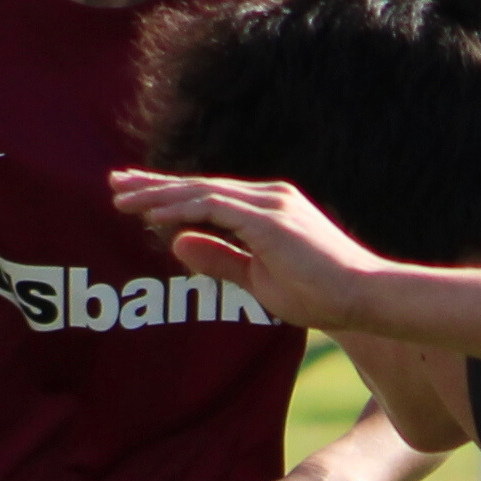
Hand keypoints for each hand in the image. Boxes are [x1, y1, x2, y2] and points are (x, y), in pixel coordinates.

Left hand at [106, 167, 408, 333]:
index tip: (136, 198)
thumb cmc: (322, 295)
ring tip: (121, 198)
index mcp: (268, 210)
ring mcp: (269, 204)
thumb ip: (219, 259)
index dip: (170, 195)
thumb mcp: (258, 280)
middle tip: (116, 183)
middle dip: (155, 185)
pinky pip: (213, 207)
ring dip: (158, 195)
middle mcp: (268, 197)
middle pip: (200, 185)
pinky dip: (180, 208)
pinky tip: (152, 214)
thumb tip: (175, 242)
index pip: (210, 195)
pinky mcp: (268, 219)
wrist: (364, 297)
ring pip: (201, 192)